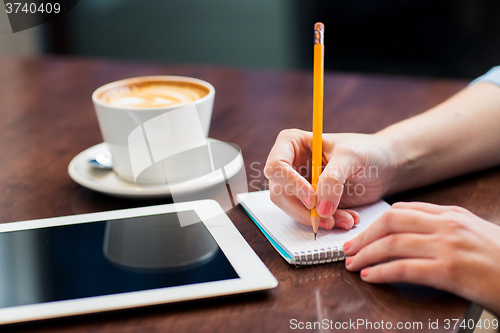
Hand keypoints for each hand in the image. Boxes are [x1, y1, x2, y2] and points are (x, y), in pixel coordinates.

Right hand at [264, 129, 397, 228]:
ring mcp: (298, 185)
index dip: (290, 184)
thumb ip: (332, 179)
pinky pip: (309, 218)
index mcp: (291, 143)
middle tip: (327, 217)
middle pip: (279, 193)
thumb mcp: (351, 157)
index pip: (276, 166)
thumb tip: (319, 208)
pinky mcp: (310, 202)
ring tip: (346, 219)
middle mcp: (290, 165)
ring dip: (317, 219)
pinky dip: (327, 222)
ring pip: (292, 209)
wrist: (385, 166)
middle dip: (303, 209)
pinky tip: (347, 218)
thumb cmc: (367, 151)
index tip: (311, 198)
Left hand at [344, 202, 499, 314]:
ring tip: (353, 264)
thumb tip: (409, 226)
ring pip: (392, 243)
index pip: (402, 210)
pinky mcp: (450, 271)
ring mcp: (447, 246)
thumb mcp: (473, 232)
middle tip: (348, 248)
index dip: (375, 222)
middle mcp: (446, 225)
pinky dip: (382, 272)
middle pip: (391, 222)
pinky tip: (370, 276)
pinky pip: (405, 268)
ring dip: (366, 254)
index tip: (361, 233)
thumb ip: (442, 226)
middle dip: (364, 235)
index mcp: (451, 214)